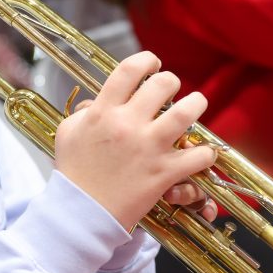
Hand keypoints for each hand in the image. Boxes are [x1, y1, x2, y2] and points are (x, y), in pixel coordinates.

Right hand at [53, 51, 216, 231]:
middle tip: (171, 88)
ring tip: (197, 104)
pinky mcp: (164, 173)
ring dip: (197, 104)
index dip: (146, 60)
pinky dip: (205, 152)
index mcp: (102, 112)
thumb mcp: (67, 133)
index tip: (152, 63)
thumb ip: (82, 113)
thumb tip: (93, 104)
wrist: (82, 212)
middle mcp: (127, 125)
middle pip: (162, 85)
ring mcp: (148, 148)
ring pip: (187, 113)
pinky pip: (198, 156)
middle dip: (171, 81)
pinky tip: (202, 151)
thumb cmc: (73, 172)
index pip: (128, 70)